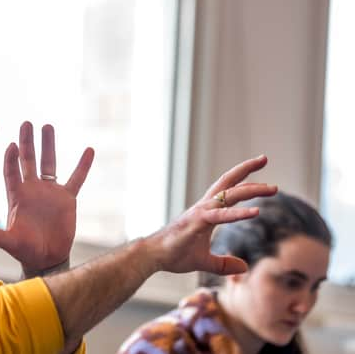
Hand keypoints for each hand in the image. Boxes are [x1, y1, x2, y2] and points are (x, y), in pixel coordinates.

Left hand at [0, 122, 93, 277]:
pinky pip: (76, 178)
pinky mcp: (66, 199)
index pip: (11, 172)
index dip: (11, 159)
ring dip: (48, 145)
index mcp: (17, 196)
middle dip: (27, 142)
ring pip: (49, 163)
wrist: (46, 258)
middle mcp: (32, 189)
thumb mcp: (11, 243)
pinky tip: (89, 150)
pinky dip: (82, 165)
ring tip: (48, 126)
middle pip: (28, 160)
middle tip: (27, 123)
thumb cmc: (25, 250)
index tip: (12, 145)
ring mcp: (50, 192)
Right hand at [147, 155, 277, 274]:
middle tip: (265, 158)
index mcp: (206, 210)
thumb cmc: (174, 254)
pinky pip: (220, 216)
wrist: (153, 256)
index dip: (242, 177)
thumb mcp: (205, 261)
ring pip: (229, 195)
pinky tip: (255, 212)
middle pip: (229, 182)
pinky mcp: (197, 223)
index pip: (226, 188)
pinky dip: (238, 214)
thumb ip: (225, 263)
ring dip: (251, 189)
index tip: (258, 166)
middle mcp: (204, 206)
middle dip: (248, 170)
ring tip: (272, 188)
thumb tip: (244, 267)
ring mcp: (200, 212)